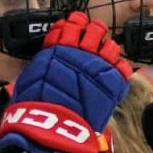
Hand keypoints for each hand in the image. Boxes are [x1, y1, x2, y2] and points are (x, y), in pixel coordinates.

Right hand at [0, 13, 132, 152]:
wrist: (52, 125)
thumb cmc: (35, 106)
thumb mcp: (31, 78)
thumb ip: (43, 64)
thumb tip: (48, 58)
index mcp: (56, 48)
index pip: (68, 26)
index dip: (71, 26)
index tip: (71, 29)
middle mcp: (78, 52)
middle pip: (93, 29)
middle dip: (93, 32)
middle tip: (91, 39)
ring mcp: (97, 65)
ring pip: (110, 45)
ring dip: (107, 49)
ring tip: (103, 57)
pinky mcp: (112, 81)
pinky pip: (122, 66)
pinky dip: (118, 68)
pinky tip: (112, 73)